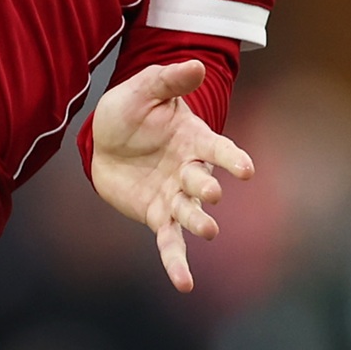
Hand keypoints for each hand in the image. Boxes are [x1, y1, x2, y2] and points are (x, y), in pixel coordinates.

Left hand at [89, 58, 255, 291]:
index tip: (246, 169)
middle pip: (202, 181)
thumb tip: (194, 65)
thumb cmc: (130, 111)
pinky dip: (176, 263)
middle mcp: (189, 170)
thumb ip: (168, 80)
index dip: (231, 158)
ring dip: (199, 221)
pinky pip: (169, 242)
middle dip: (206, 187)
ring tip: (209, 230)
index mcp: (193, 139)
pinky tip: (184, 284)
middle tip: (210, 193)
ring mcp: (174, 196)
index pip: (218, 148)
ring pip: (190, 213)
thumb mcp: (143, 89)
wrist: (104, 140)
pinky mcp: (158, 217)